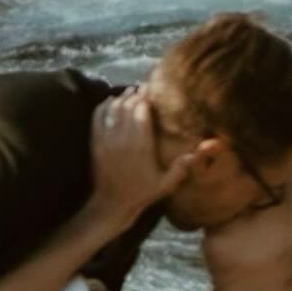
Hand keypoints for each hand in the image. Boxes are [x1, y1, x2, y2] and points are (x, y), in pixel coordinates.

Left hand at [89, 89, 199, 222]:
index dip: (146, 97)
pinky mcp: (95, 142)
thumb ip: (180, 168)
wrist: (112, 202)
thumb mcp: (165, 184)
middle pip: (128, 106)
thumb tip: (196, 153)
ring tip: (130, 91)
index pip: (142, 111)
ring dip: (121, 98)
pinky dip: (103, 106)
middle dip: (135, 94)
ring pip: (113, 109)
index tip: (152, 89)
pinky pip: (98, 117)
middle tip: (142, 88)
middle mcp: (123, 138)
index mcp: (141, 145)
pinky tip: (110, 101)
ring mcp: (107, 139)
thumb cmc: (141, 192)